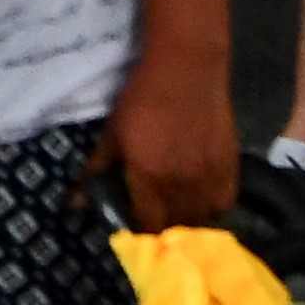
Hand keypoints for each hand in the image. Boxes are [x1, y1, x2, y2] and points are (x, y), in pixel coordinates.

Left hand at [90, 52, 236, 233]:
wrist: (186, 69)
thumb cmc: (142, 99)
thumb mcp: (112, 134)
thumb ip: (96, 171)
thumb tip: (74, 204)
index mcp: (148, 178)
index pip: (147, 227)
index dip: (140, 235)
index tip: (134, 230)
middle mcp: (181, 185)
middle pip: (174, 228)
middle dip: (163, 231)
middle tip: (154, 221)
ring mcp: (209, 178)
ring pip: (201, 221)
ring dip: (187, 225)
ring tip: (177, 218)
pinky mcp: (230, 168)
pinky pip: (223, 205)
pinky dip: (212, 211)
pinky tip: (201, 204)